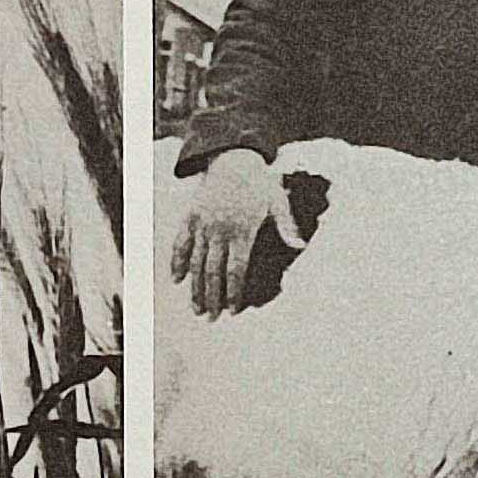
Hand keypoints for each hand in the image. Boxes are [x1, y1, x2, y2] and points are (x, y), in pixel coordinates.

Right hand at [175, 149, 297, 317]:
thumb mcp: (277, 202)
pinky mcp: (190, 216)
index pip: (236, 270)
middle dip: (212, 297)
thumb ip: (286, 226)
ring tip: (196, 309)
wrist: (233, 158)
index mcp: (242, 230)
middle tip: (211, 319)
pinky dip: (177, 261)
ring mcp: (203, 223)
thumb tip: (301, 246)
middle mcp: (220, 230)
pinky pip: (180, 242)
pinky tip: (176, 280)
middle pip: (214, 271)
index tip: (232, 311)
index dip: (233, 292)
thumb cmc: (260, 184)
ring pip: (196, 261)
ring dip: (195, 287)